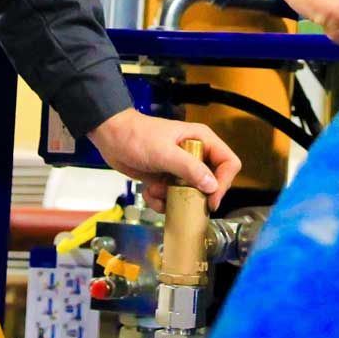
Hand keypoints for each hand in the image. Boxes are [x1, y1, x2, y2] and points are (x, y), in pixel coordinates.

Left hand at [87, 108, 240, 211]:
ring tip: (157, 190)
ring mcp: (180, 168)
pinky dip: (161, 201)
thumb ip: (190, 169)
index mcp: (202, 140)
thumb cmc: (137, 137)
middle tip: (180, 199)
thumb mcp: (164, 153)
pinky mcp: (166, 179)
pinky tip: (149, 192)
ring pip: (191, 195)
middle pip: (212, 183)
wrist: (110, 137)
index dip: (224, 183)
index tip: (211, 200)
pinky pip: (173, 198)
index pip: (228, 163)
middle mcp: (195, 154)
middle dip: (194, 195)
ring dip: (174, 200)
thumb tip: (212, 186)